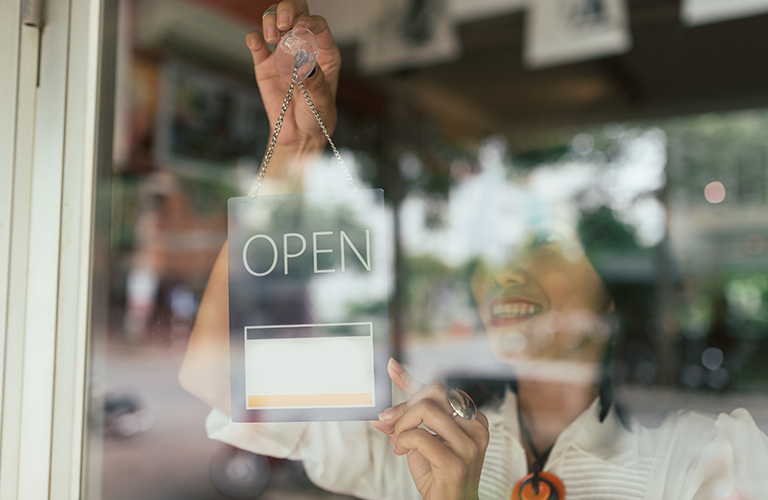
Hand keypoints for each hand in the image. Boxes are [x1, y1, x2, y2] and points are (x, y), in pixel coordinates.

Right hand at [245, 0, 340, 154]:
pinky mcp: (264, 65)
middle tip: (284, 23)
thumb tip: (304, 62)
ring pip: (275, 22)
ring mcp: (282, 54)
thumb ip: (315, 82)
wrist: (298, 136)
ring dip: (270, 21)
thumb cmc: (317, 118)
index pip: (317, 25)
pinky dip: (253, 38)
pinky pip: (256, 44)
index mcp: (324, 52)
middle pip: (296, 13)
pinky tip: (257, 43)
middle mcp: (303, 47)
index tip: (298, 28)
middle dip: (288, 9)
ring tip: (271, 37)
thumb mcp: (322, 102)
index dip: (308, 21)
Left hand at [371, 359, 489, 499]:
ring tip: (399, 440)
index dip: (410, 378)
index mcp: (473, 419)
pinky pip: (419, 435)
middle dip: (405, 406)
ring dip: (403, 425)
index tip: (390, 367)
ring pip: (426, 409)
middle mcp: (475, 428)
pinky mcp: (455, 463)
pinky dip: (403, 440)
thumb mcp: (422, 442)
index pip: (440, 389)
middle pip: (433, 393)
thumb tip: (381, 413)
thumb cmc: (439, 475)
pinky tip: (402, 450)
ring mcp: (468, 446)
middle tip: (391, 423)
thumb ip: (406, 424)